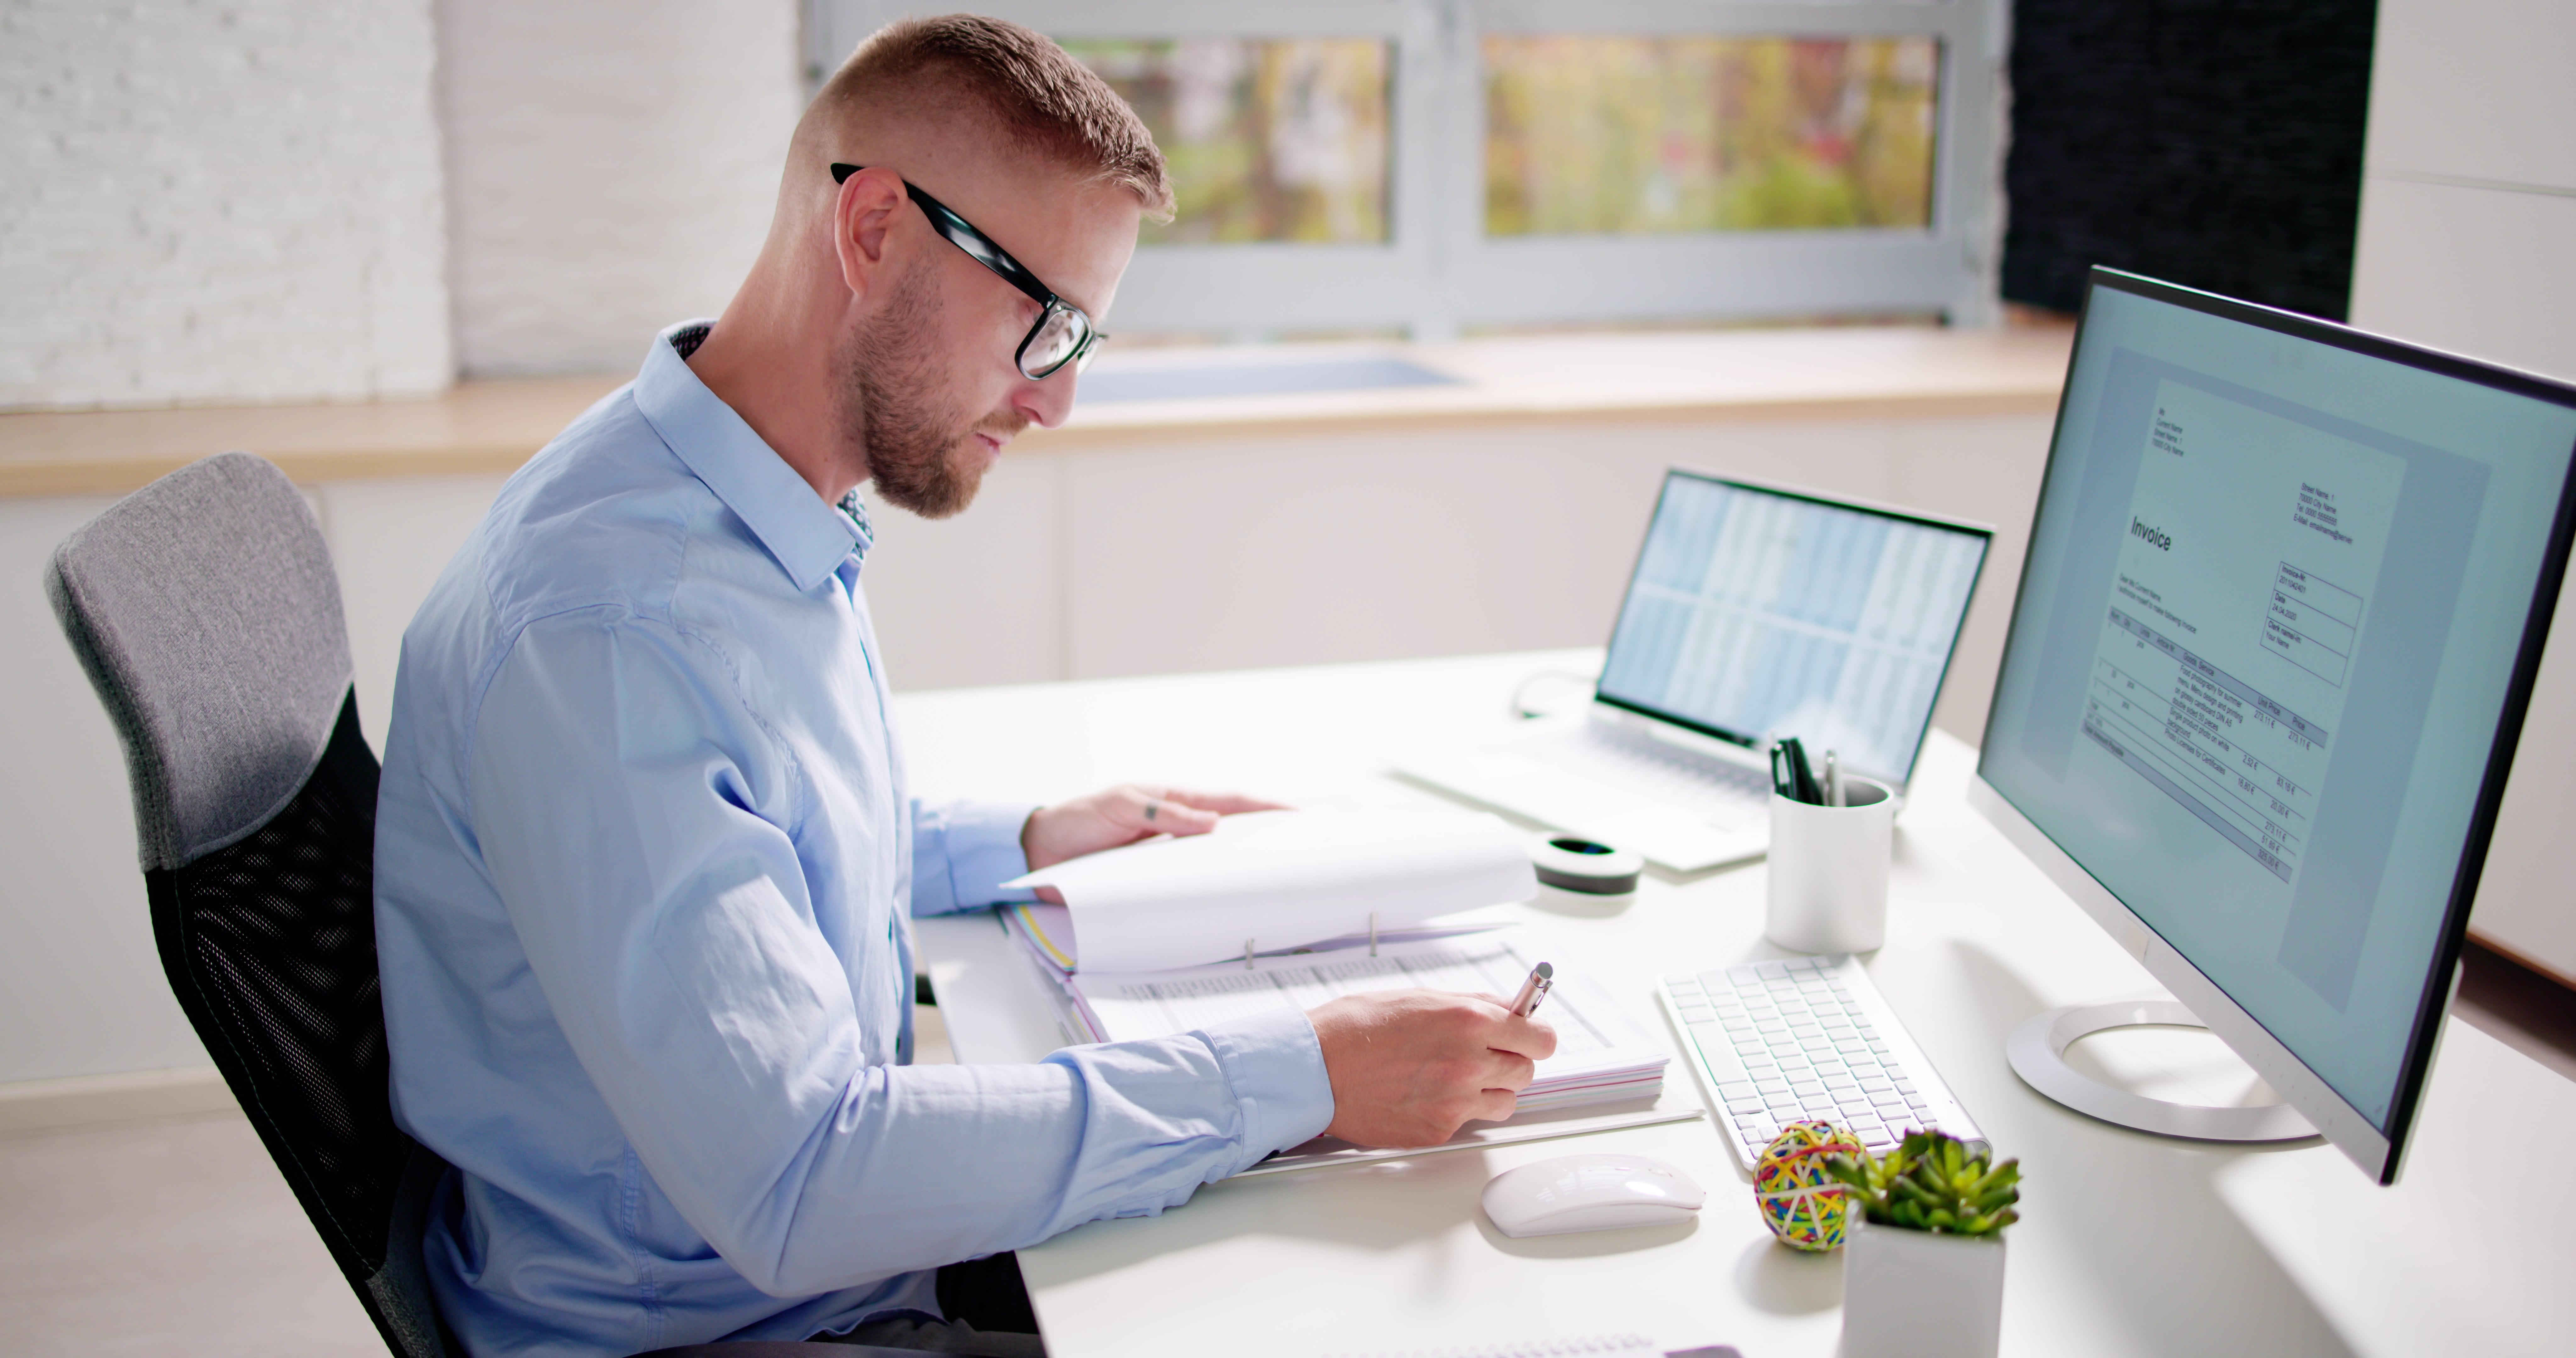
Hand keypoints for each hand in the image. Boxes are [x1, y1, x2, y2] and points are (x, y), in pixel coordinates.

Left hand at [1019, 784, 1287, 872]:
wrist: (1043, 851)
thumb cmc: (1079, 819)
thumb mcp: (1120, 807)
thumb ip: (1161, 813)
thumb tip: (1211, 823)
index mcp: (1173, 801)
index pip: (1229, 803)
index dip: (1265, 807)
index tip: (1299, 814)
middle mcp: (1177, 828)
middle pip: (1231, 832)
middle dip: (1267, 837)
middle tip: (1301, 850)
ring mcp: (1168, 855)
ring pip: (1214, 862)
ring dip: (1241, 870)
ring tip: (1274, 882)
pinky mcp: (1154, 881)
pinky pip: (1189, 885)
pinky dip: (1210, 892)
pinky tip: (1225, 905)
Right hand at [1307, 990, 1558, 1146]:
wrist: (1317, 1070)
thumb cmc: (1358, 1028)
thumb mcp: (1421, 998)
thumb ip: (1473, 1005)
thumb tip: (1509, 1011)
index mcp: (1469, 1022)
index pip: (1539, 1038)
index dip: (1535, 1037)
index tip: (1530, 1038)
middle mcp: (1469, 1064)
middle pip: (1525, 1071)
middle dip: (1509, 1062)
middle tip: (1482, 1056)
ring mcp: (1456, 1102)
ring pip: (1505, 1102)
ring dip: (1490, 1090)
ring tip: (1454, 1078)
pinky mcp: (1439, 1130)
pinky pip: (1469, 1122)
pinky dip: (1457, 1111)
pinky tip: (1427, 1094)